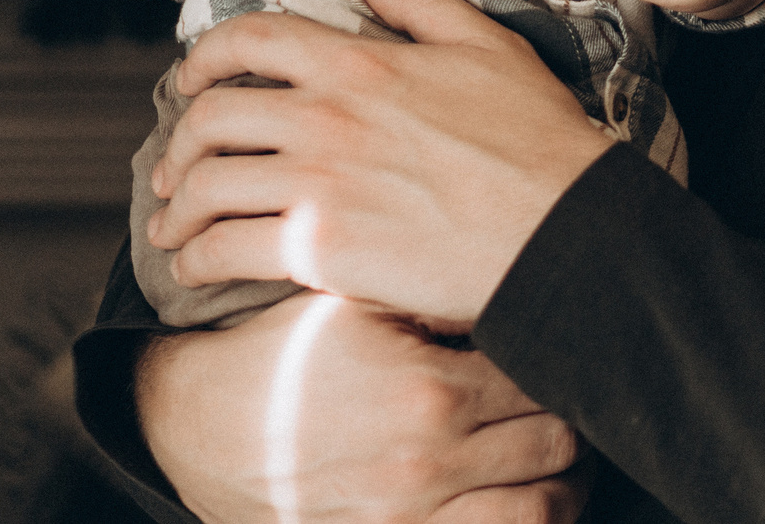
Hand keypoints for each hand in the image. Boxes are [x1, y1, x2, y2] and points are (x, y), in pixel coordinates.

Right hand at [137, 291, 587, 523]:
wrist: (195, 428)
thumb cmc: (281, 354)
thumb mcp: (350, 302)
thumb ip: (428, 289)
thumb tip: (511, 267)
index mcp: (427, 389)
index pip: (541, 374)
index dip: (556, 355)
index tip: (558, 344)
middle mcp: (428, 461)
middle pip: (557, 440)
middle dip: (569, 415)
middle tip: (569, 396)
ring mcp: (413, 519)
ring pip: (545, 505)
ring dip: (565, 479)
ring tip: (563, 456)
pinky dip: (528, 519)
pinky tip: (528, 495)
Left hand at [147, 0, 614, 327]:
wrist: (560, 228)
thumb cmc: (535, 138)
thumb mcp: (486, 46)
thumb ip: (419, 2)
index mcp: (360, 63)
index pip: (251, 40)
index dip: (205, 57)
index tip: (191, 79)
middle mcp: (327, 117)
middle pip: (212, 118)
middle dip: (179, 143)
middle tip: (175, 167)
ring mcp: (319, 184)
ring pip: (208, 185)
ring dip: (177, 208)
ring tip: (174, 227)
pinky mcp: (321, 250)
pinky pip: (227, 249)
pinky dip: (197, 258)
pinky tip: (196, 265)